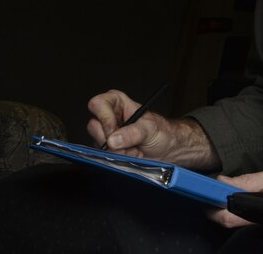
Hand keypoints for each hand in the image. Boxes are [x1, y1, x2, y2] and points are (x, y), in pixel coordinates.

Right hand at [86, 90, 219, 169]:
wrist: (167, 149)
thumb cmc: (162, 132)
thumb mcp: (150, 129)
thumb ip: (132, 132)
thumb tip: (113, 140)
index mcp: (118, 103)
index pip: (98, 104)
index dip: (104, 118)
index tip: (115, 130)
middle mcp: (109, 117)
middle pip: (94, 126)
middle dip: (111, 140)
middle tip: (128, 144)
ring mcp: (107, 134)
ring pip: (98, 143)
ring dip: (117, 151)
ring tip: (135, 150)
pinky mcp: (108, 148)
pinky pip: (104, 156)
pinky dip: (119, 158)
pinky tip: (131, 155)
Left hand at [207, 168, 262, 228]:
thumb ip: (246, 181)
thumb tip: (222, 182)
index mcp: (255, 213)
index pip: (223, 218)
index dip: (210, 207)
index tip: (203, 194)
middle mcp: (253, 223)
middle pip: (224, 220)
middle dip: (215, 206)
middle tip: (212, 190)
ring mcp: (255, 224)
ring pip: (231, 219)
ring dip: (224, 206)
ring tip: (224, 190)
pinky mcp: (258, 222)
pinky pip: (240, 217)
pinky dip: (234, 207)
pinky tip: (237, 197)